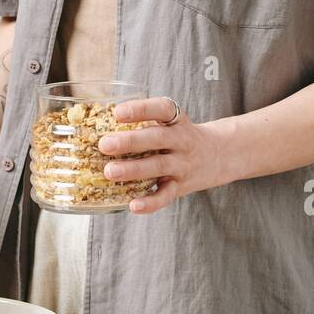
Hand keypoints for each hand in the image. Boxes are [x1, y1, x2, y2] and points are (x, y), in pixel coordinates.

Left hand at [97, 95, 225, 213]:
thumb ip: (142, 122)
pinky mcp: (181, 186)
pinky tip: (133, 205)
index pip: (163, 109)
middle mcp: (182, 140)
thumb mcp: (170, 122)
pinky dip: (151, 202)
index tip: (118, 112)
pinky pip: (166, 196)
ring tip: (109, 172)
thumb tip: (95, 122)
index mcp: (177, 120)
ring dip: (133, 170)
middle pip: (158, 138)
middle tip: (104, 144)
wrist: (219, 155)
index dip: (141, 109)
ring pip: (159, 166)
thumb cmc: (179, 136)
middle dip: (130, 142)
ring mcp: (183, 164)